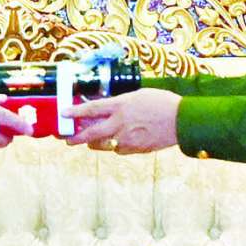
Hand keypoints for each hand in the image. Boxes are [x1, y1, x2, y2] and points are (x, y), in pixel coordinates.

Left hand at [65, 89, 181, 152]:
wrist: (181, 120)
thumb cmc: (162, 103)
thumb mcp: (138, 95)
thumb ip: (120, 103)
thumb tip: (106, 108)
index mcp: (121, 106)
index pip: (92, 109)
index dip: (75, 112)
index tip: (63, 114)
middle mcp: (120, 124)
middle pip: (91, 134)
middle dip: (76, 138)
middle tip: (67, 140)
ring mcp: (127, 139)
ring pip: (103, 145)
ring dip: (96, 142)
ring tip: (93, 140)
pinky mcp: (135, 150)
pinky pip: (119, 149)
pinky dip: (116, 145)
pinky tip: (120, 140)